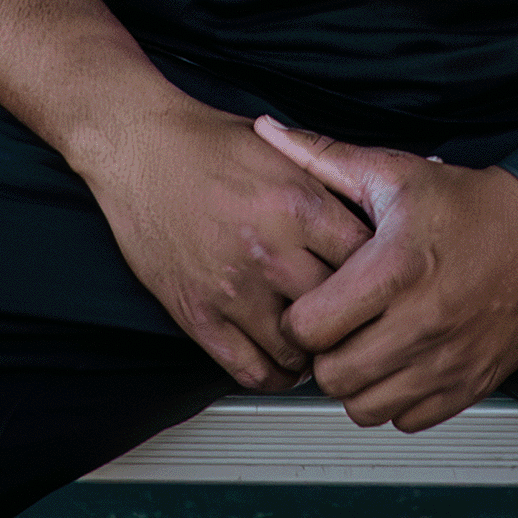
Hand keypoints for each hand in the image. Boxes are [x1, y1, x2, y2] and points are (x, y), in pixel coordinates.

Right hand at [77, 101, 371, 392]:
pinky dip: (272, 376)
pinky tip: (280, 362)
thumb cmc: (207, 141)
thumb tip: (373, 208)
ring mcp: (233, 287)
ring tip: (316, 342)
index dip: (379, 274)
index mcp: (299, 204)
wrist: (139, 145)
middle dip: (351, 317)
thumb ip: (327, 183)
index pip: (366, 260)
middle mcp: (271, 250)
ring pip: (298, 348)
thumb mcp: (281, 149)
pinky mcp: (198, 314)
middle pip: (339, 309)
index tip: (379, 280)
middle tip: (354, 319)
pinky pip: (249, 368)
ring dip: (312, 351)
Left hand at [254, 116, 517, 432]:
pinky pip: (409, 421)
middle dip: (323, 355)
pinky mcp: (471, 383)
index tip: (310, 302)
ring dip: (357, 382)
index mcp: (395, 268)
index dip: (298, 317)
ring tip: (365, 347)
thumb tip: (269, 130)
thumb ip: (322, 156)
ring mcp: (448, 359)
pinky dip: (396, 400)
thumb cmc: (468, 203)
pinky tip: (399, 362)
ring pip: (366, 408)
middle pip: (333, 376)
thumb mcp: (393, 172)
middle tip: (335, 328)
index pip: (310, 328)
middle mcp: (422, 321)